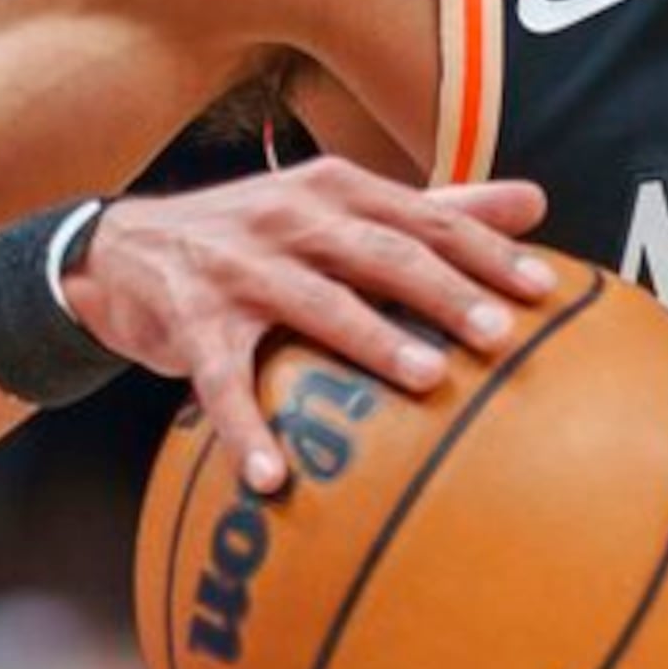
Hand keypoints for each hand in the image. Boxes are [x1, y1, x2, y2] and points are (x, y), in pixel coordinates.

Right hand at [62, 160, 555, 493]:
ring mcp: (239, 268)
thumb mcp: (339, 209)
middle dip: (444, 292)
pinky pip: (223, 380)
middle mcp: (292, 219)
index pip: (425, 218)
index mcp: (338, 191)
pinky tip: (273, 477)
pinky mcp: (191, 319)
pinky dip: (247, 428)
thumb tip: (536, 202)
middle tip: (499, 335)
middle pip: (382, 254)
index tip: (544, 289)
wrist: (123, 247)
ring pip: (316, 305)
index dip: (486, 250)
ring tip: (426, 381)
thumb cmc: (260, 235)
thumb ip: (436, 210)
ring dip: (372, 343)